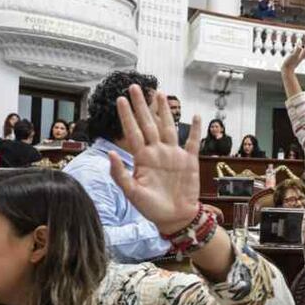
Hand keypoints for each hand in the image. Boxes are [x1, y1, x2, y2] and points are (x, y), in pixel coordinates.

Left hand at [108, 85, 202, 234]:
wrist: (174, 218)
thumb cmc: (151, 208)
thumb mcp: (132, 193)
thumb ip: (120, 174)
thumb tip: (110, 153)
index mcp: (142, 158)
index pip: (133, 132)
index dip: (127, 116)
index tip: (120, 99)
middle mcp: (157, 152)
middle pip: (149, 123)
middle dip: (142, 105)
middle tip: (136, 87)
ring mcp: (173, 155)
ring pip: (168, 127)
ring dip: (165, 111)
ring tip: (161, 94)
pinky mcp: (189, 161)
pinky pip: (193, 142)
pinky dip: (195, 130)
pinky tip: (195, 116)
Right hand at [281, 38, 304, 74]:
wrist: (286, 71)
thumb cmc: (289, 63)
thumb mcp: (293, 55)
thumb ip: (297, 50)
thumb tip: (300, 46)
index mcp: (302, 55)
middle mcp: (301, 56)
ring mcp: (298, 58)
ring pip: (303, 52)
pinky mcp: (294, 60)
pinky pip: (297, 54)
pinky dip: (298, 51)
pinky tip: (298, 51)